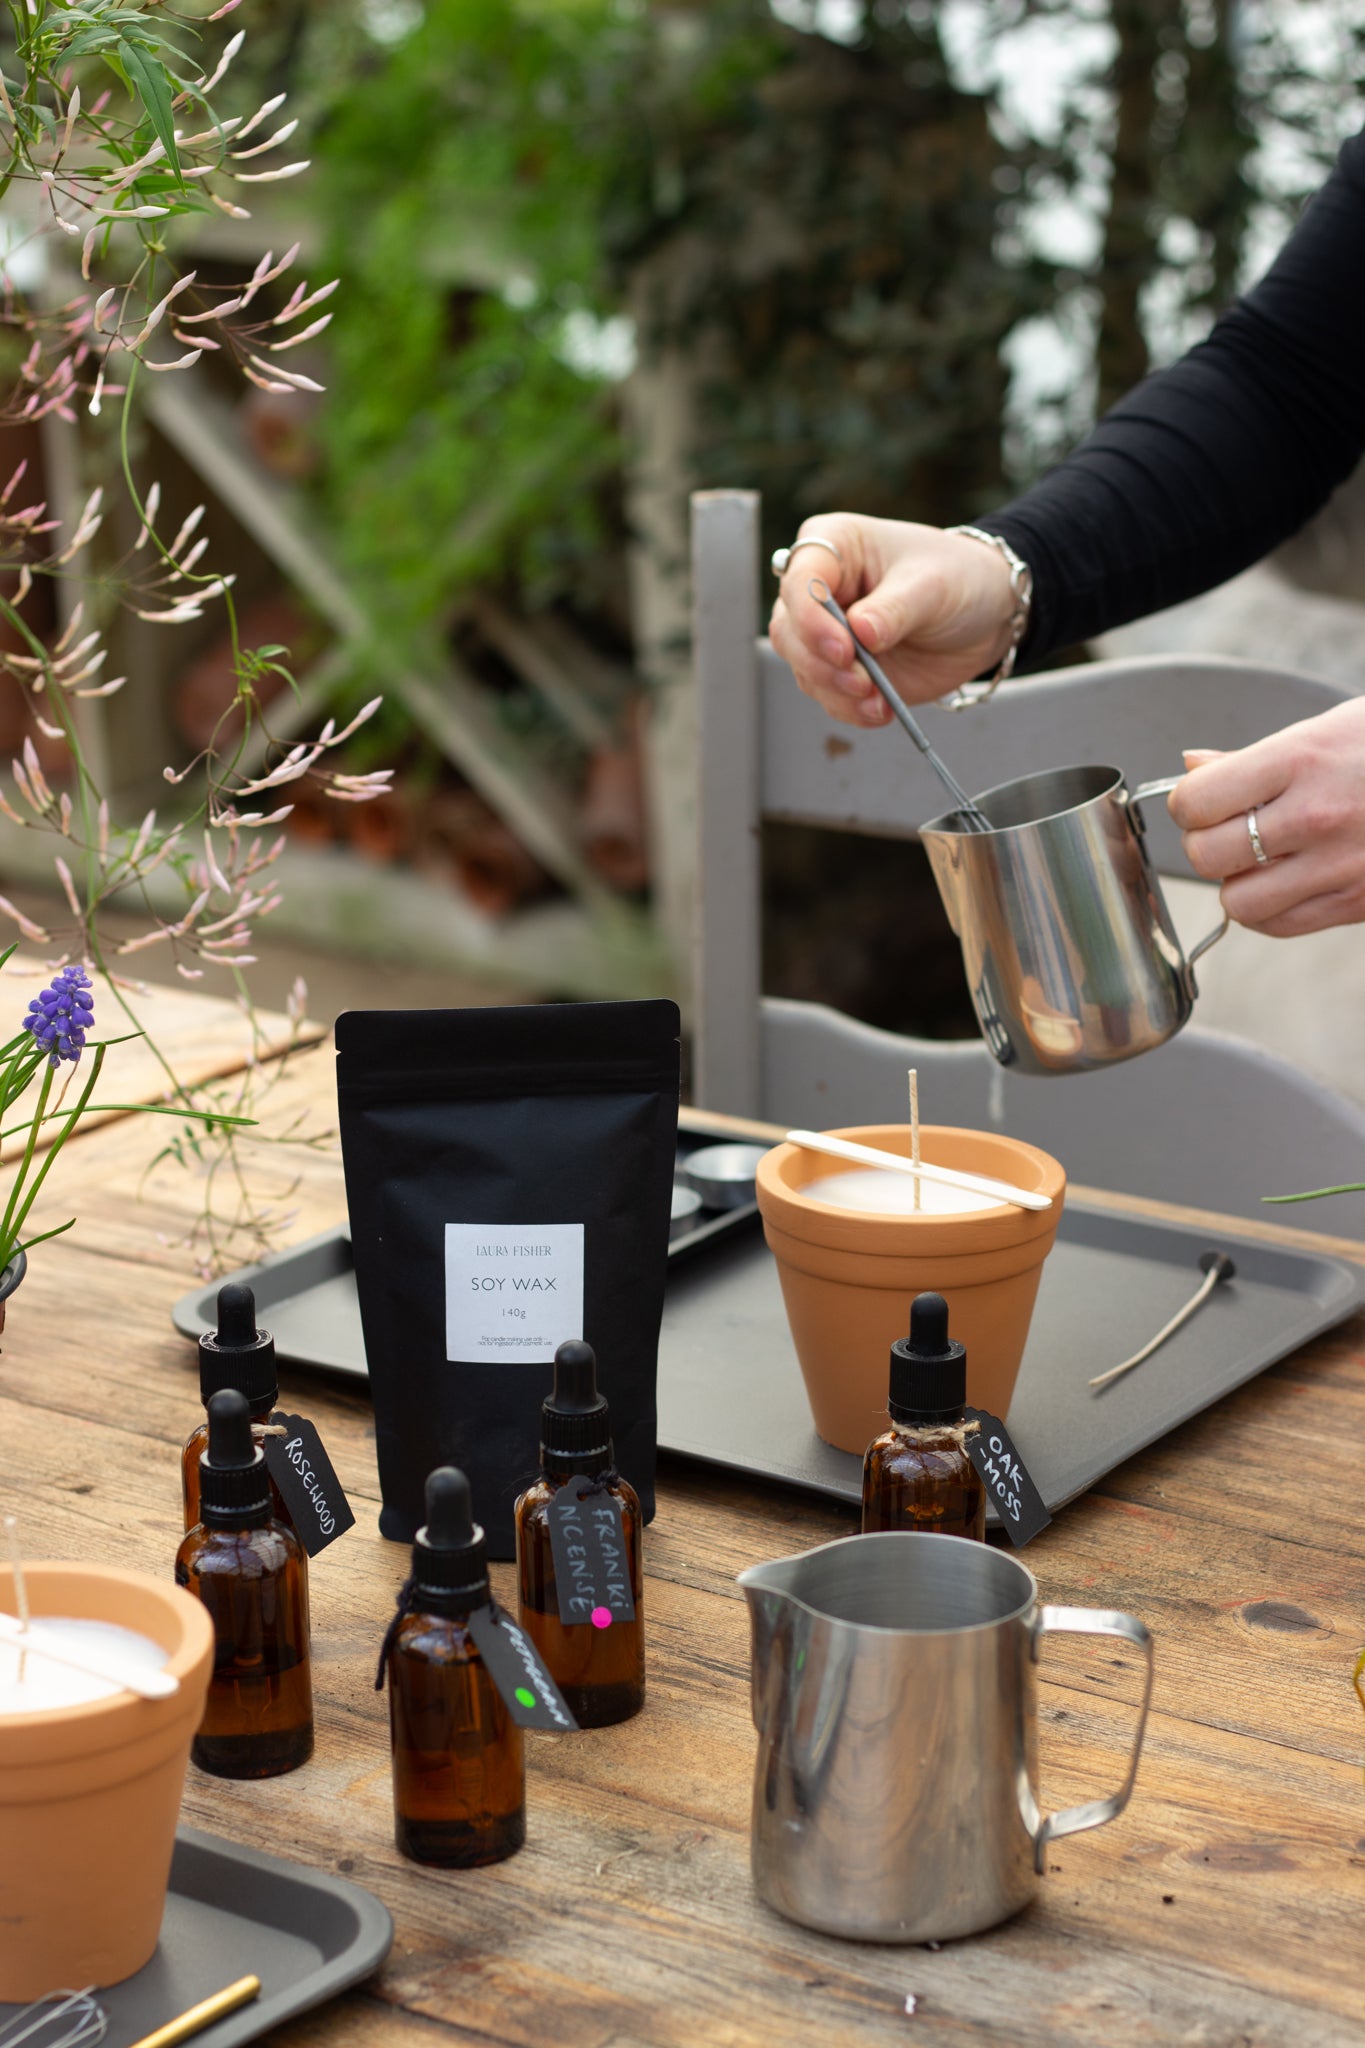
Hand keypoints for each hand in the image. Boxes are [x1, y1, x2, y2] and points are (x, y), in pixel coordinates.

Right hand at [767, 514, 1018, 727]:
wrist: (986, 614)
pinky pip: (829, 695)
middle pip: (789, 631)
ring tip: (877, 700)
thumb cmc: (957, 576)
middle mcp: (820, 590)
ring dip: (836, 692)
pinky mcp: (842, 670)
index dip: (811, 619)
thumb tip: (861, 632)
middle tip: (862, 681)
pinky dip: (850, 708)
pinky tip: (880, 709)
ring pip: (804, 668)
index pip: (799, 581)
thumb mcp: (932, 585)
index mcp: (833, 547)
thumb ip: (895, 609)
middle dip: (820, 663)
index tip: (844, 648)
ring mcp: (827, 633)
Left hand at [1167, 698, 1364, 934]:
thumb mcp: (1326, 729)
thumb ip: (1252, 758)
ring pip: (1238, 902)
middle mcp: (1317, 815)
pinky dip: (1269, 910)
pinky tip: (1287, 881)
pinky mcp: (1359, 903)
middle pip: (1208, 856)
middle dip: (1207, 845)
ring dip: (1238, 884)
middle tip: (1230, 830)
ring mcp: (1341, 865)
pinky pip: (1280, 925)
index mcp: (1302, 759)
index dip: (1188, 804)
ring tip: (1261, 860)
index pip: (1198, 801)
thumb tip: (1191, 769)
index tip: (1202, 801)